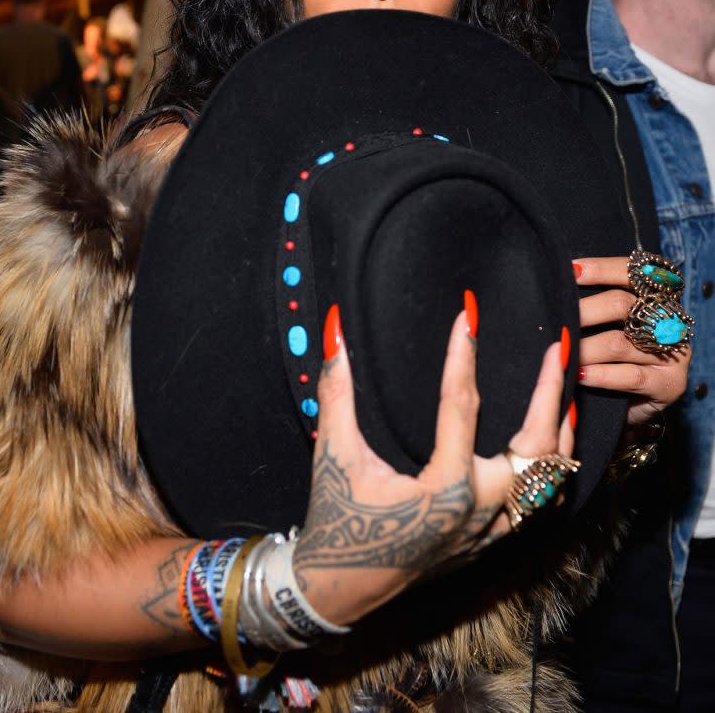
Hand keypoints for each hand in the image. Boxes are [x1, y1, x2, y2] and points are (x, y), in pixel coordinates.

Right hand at [293, 300, 573, 625]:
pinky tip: (553, 438)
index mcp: (441, 490)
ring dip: (560, 429)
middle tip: (557, 347)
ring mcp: (489, 529)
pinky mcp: (490, 539)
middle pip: (536, 447)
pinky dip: (553, 467)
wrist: (339, 587)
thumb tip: (335, 330)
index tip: (467, 314)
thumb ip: (336, 390)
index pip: (461, 406)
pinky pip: (540, 503)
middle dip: (549, 393)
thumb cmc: (335, 517)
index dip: (462, 356)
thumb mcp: (334, 452)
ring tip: (567, 384)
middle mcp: (477, 511)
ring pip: (549, 479)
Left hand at [573, 256, 690, 425]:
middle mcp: (667, 320)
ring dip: (585, 347)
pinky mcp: (669, 384)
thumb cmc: (615, 358)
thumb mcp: (608, 327)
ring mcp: (672, 352)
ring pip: (619, 343)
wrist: (635, 405)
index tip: (570, 271)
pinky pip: (629, 376)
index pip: (630, 272)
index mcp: (654, 298)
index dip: (600, 268)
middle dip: (584, 310)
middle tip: (558, 317)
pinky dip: (600, 375)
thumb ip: (595, 306)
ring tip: (564, 350)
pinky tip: (580, 374)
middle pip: (622, 303)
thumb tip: (558, 289)